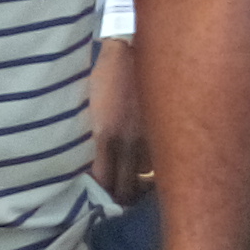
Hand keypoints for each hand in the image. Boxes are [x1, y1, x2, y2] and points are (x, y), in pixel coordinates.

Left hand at [87, 36, 147, 201]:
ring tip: (129, 185)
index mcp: (104, 136)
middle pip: (126, 191)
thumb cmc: (105, 74)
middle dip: (118, 199)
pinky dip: (152, 170)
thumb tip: (82, 161)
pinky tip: (145, 169)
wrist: (136, 50)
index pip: (101, 181)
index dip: (97, 194)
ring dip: (137, 184)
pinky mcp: (167, 134)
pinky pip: (159, 164)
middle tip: (112, 199)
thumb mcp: (87, 105)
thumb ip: (88, 135)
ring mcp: (151, 140)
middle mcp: (129, 144)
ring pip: (145, 180)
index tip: (92, 196)